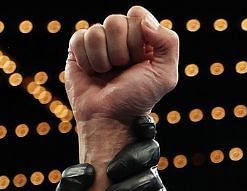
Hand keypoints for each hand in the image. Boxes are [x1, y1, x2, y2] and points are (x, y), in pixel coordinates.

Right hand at [64, 7, 180, 129]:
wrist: (110, 119)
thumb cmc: (137, 99)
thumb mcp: (165, 74)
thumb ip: (169, 41)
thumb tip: (142, 21)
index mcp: (143, 37)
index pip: (136, 15)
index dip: (137, 38)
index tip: (139, 60)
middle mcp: (120, 37)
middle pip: (115, 21)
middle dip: (120, 52)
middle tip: (121, 70)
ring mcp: (99, 43)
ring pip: (96, 32)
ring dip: (103, 59)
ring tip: (106, 74)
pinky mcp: (78, 51)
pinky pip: (79, 39)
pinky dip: (86, 60)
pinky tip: (92, 73)